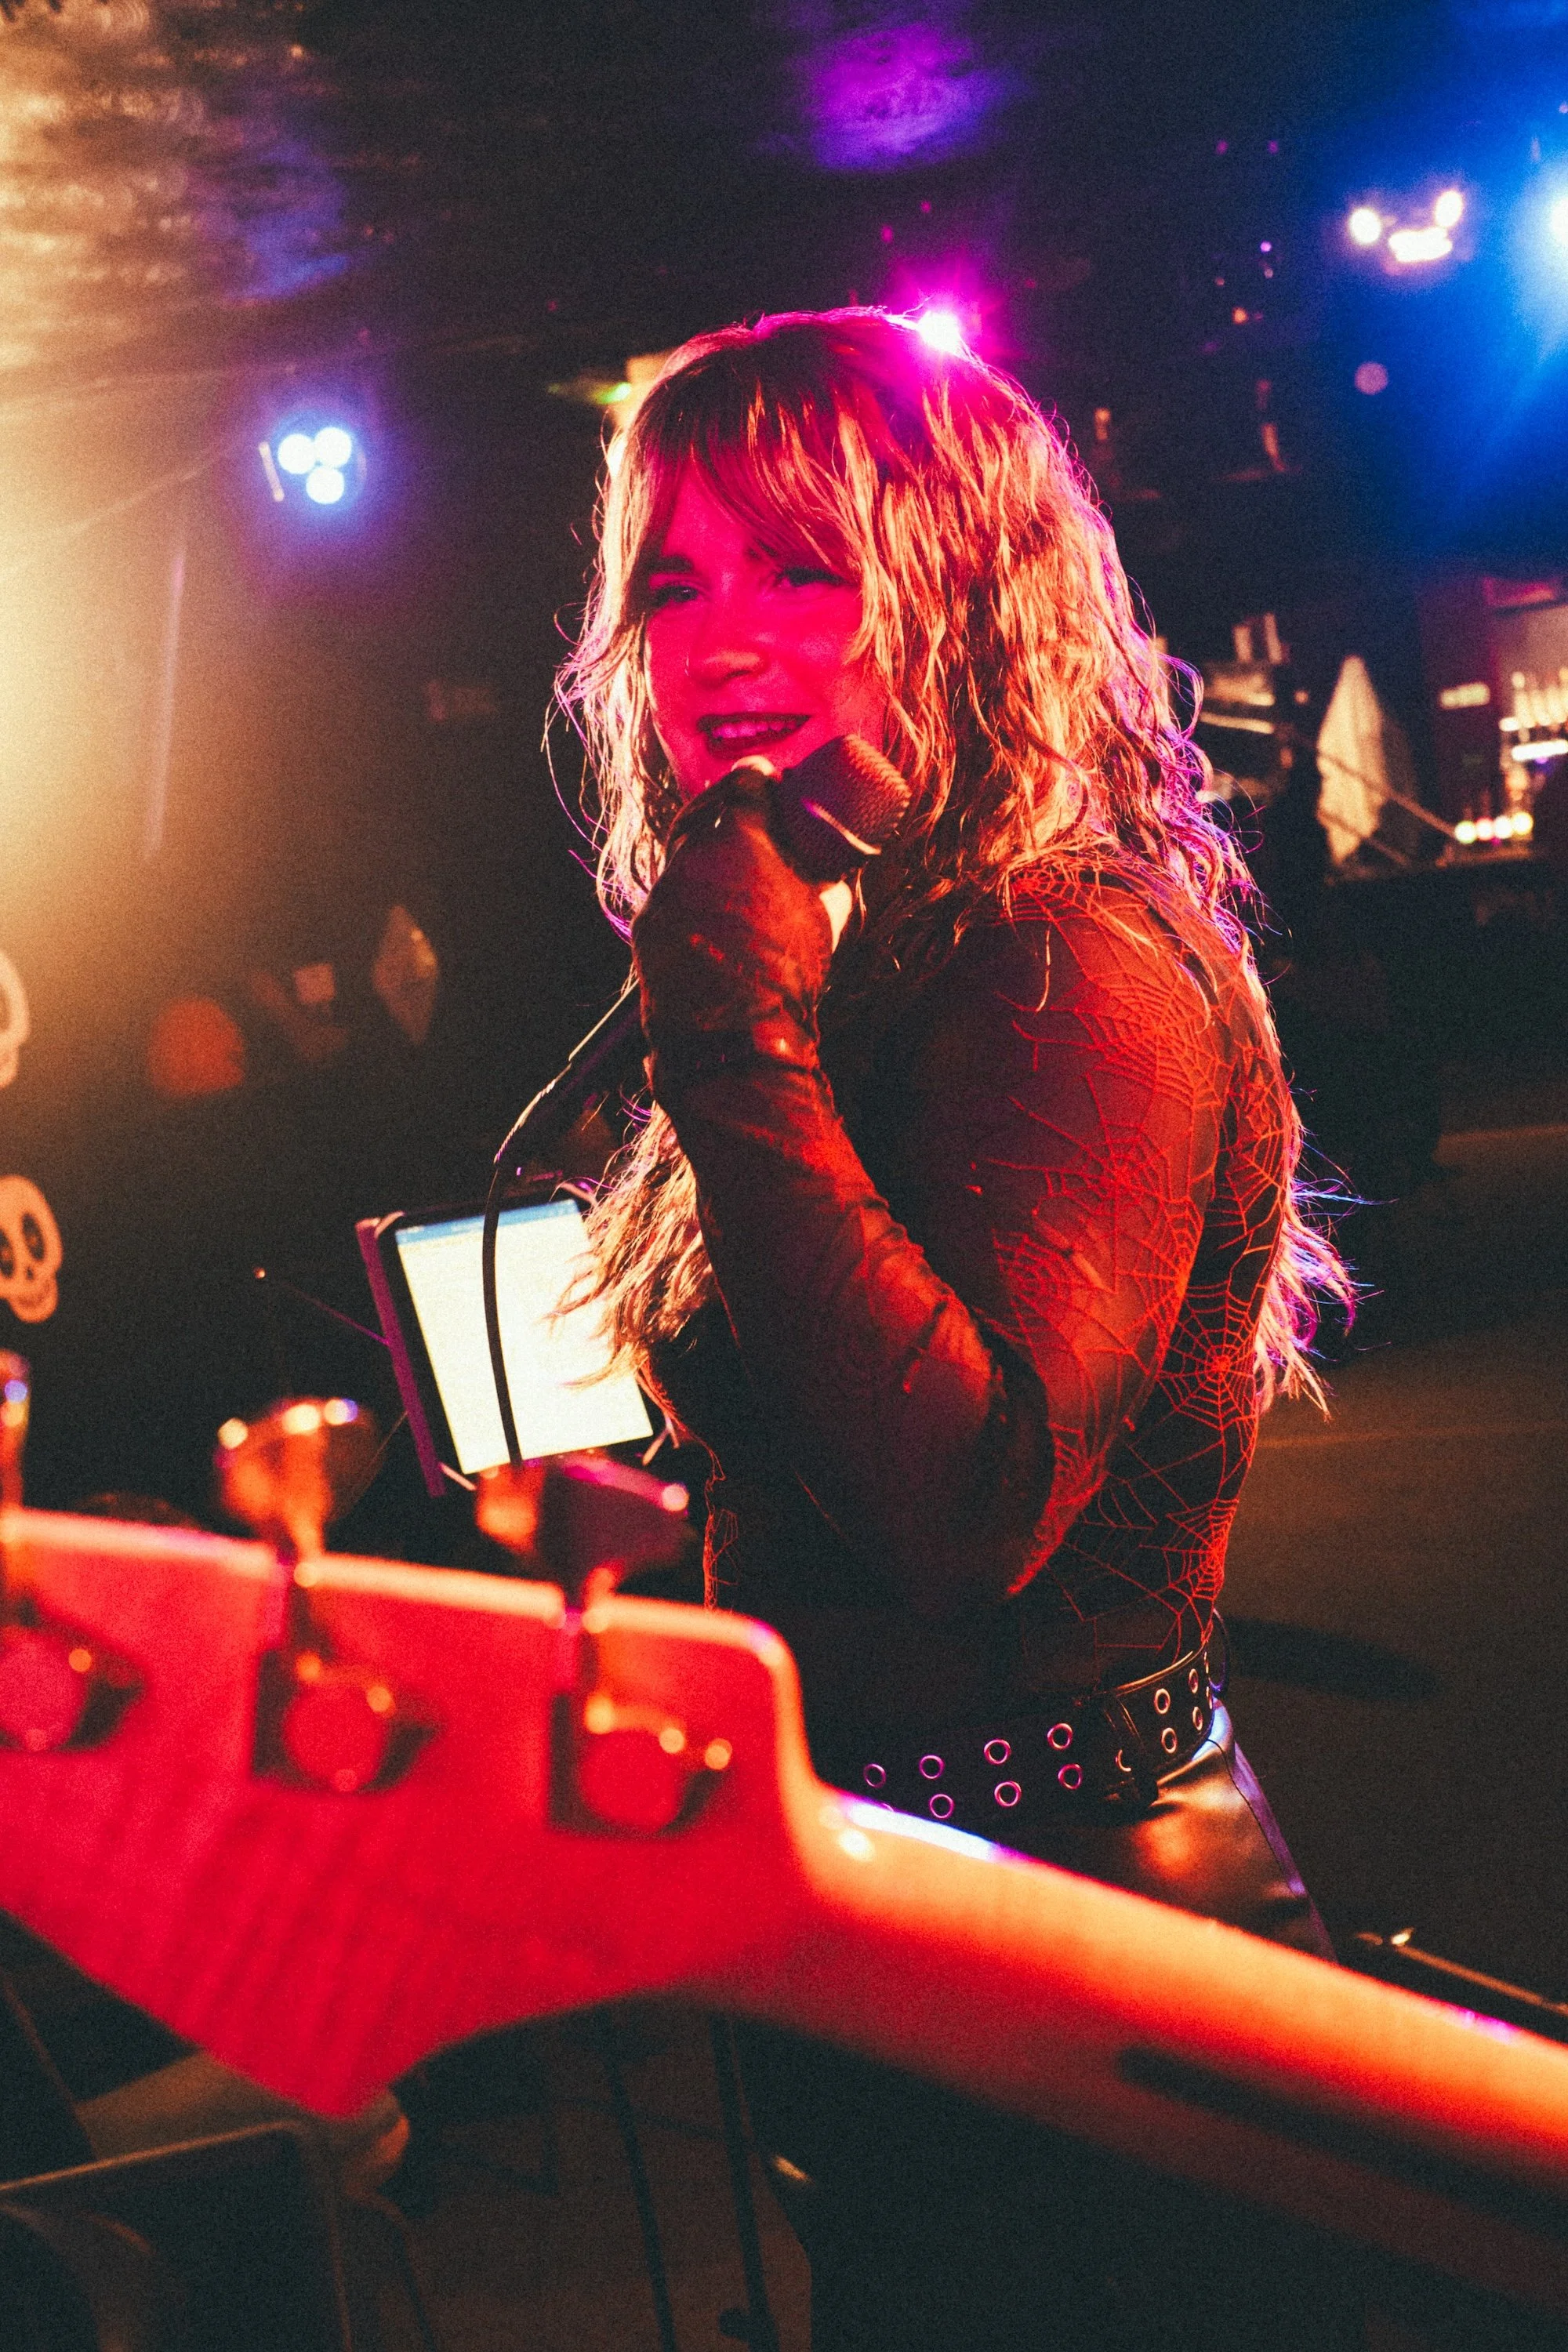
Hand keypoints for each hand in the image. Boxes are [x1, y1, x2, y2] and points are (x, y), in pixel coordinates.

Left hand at [632, 768, 834, 1082]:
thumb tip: (837, 862)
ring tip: (731, 882)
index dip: (758, 777)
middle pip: (705, 813)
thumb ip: (828, 878)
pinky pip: (669, 898)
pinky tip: (711, 921)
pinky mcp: (645, 922)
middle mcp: (694, 854)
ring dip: (705, 862)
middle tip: (744, 820)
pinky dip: (689, 902)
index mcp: (743, 841)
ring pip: (683, 858)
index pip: (747, 783)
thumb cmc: (788, 975)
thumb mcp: (826, 916)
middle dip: (724, 812)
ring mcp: (664, 889)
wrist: (734, 1036)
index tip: (766, 779)